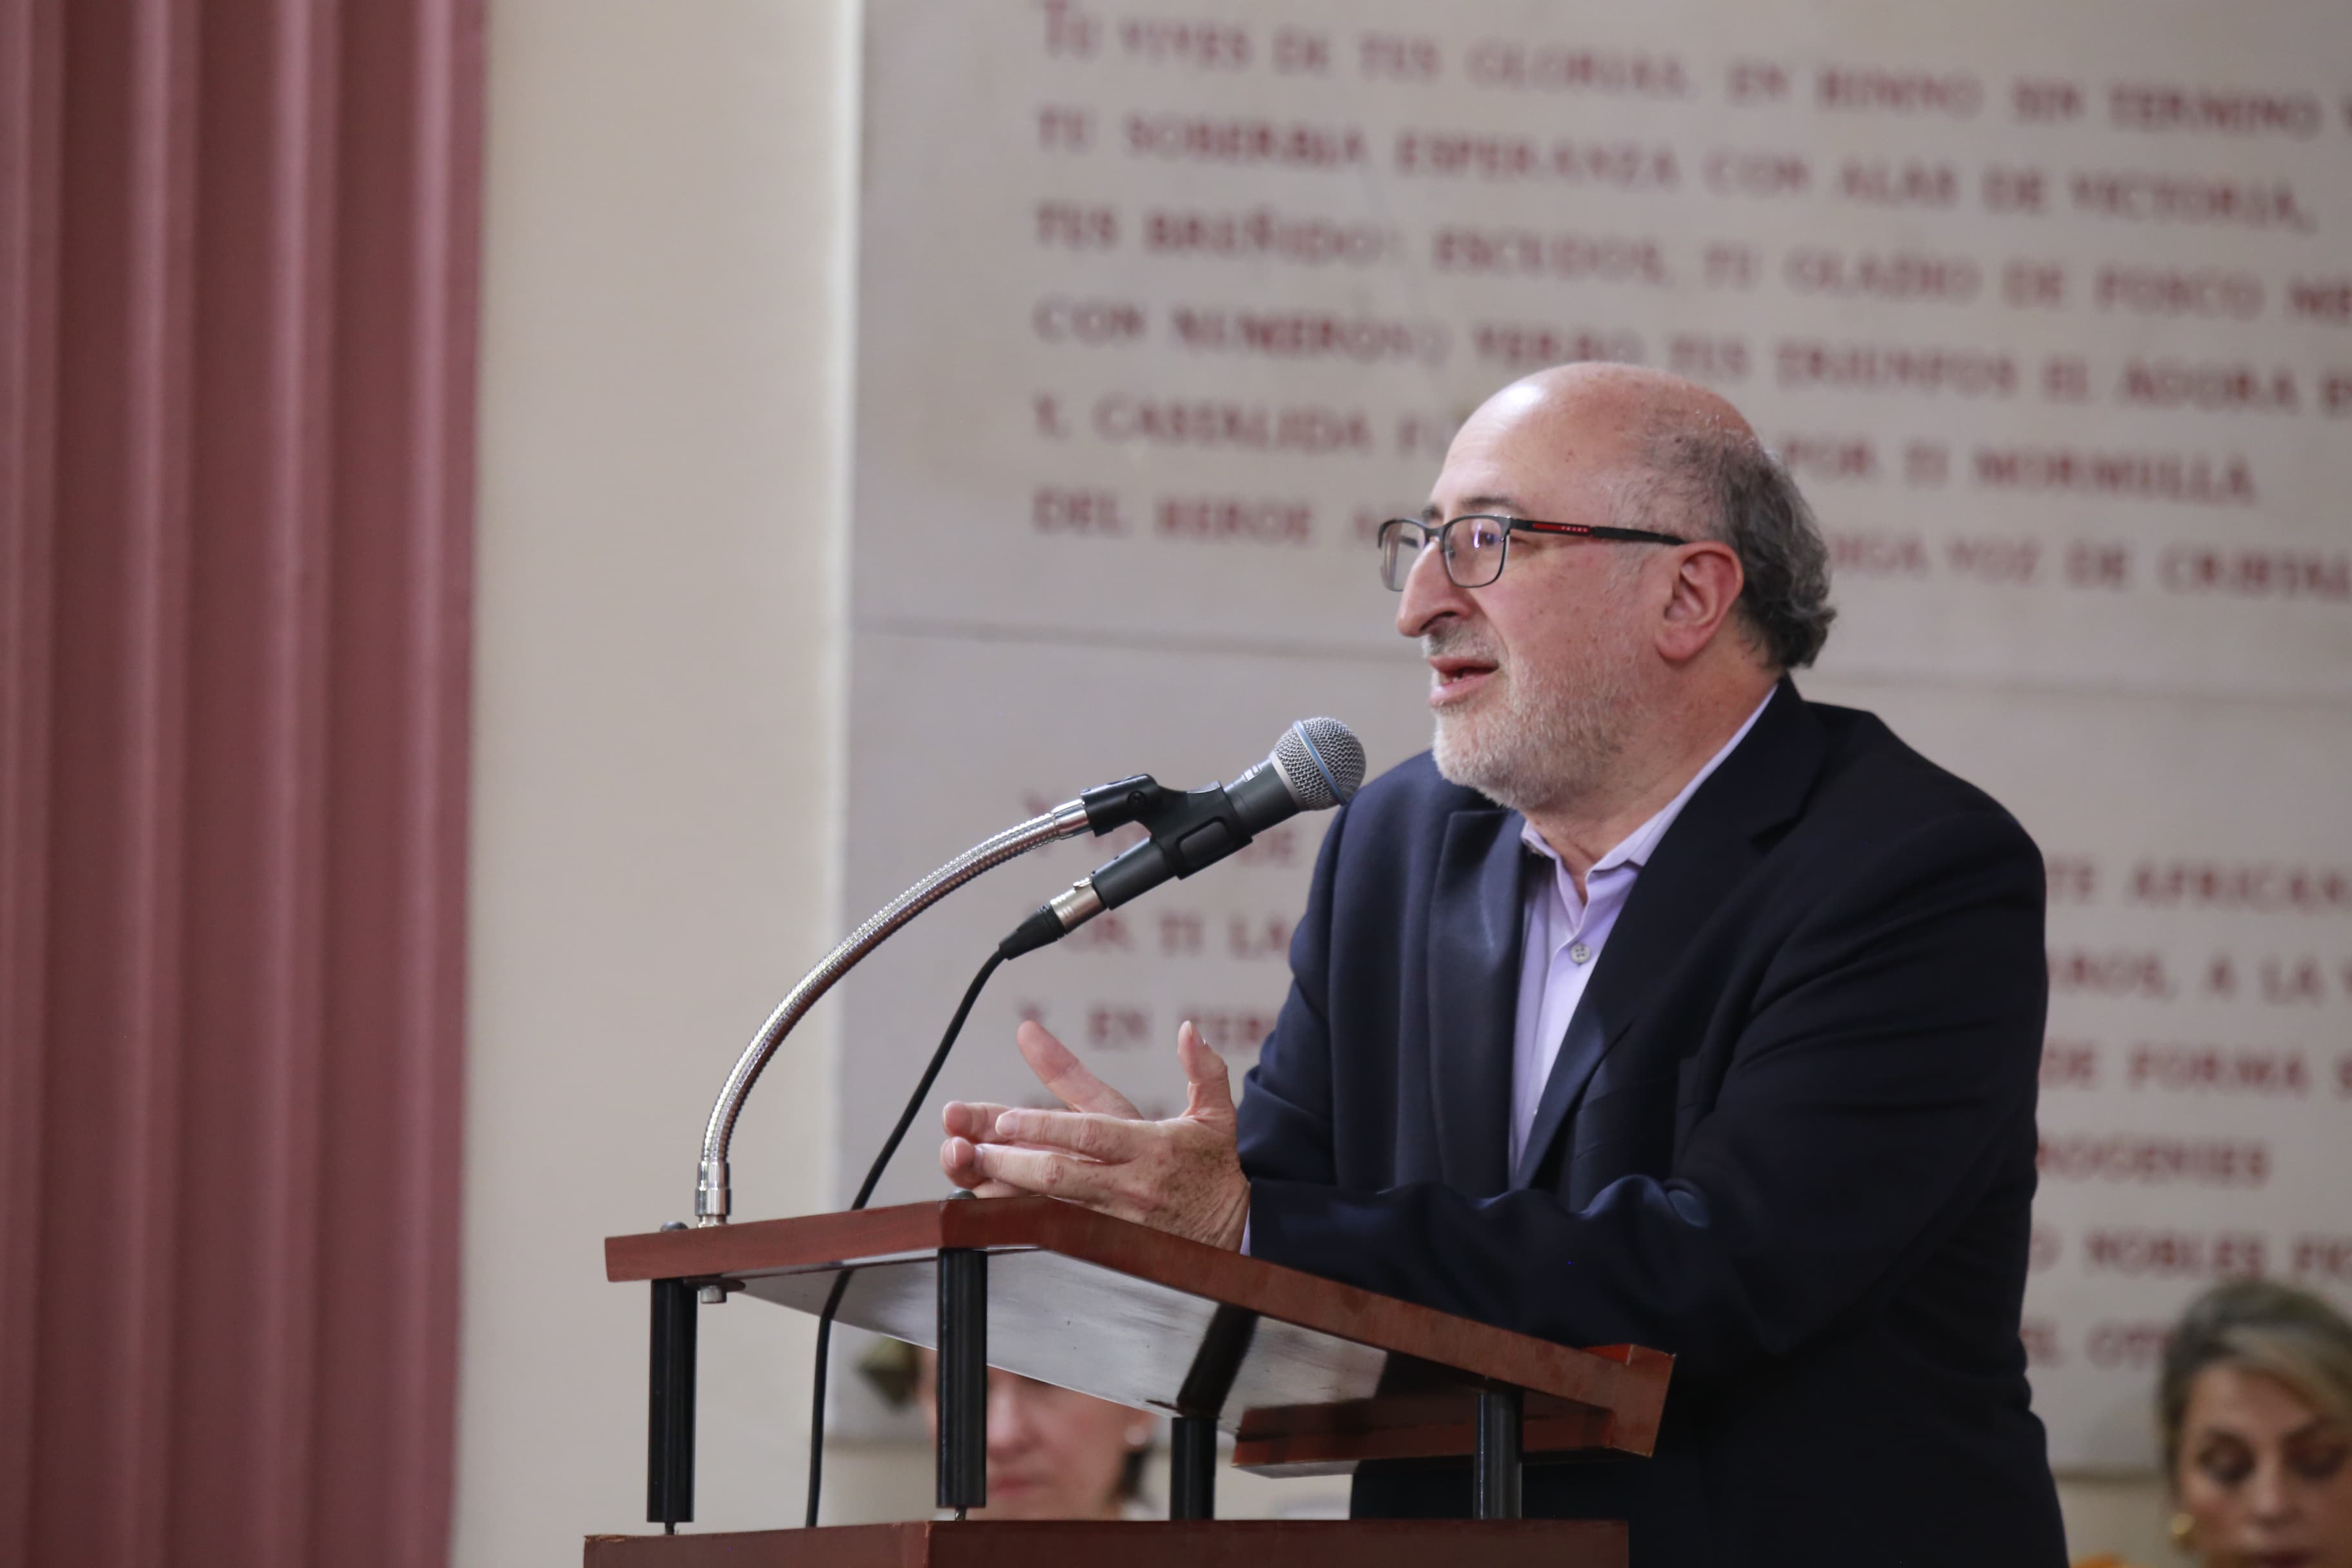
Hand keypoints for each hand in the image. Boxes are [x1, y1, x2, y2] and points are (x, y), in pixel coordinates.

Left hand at [939, 1019, 1249, 1249]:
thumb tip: (1188, 1030)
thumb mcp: (1216, 1115)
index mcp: (1150, 1147)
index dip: (1047, 1126)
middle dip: (1011, 1159)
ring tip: (966, 1166)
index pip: (1093, 1133)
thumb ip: (1204, 1070)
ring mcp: (1113, 1221)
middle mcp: (1128, 1185)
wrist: (1236, 1235)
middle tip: (968, 1145)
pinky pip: (1053, 1232)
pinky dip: (1019, 1218)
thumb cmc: (1211, 1167)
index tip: (1006, 1119)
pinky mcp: (1104, 1246)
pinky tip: (988, 1204)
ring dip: (1004, 1188)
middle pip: (1061, 1173)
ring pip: (1049, 1206)